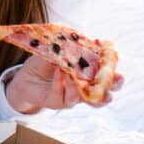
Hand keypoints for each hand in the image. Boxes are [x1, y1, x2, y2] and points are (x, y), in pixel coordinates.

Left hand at [5, 55, 123, 113]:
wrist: (25, 76)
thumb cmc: (46, 62)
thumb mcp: (58, 51)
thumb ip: (69, 48)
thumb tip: (82, 41)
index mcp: (88, 74)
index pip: (106, 72)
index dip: (111, 66)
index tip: (114, 56)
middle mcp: (84, 88)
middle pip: (105, 91)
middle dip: (113, 86)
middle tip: (117, 79)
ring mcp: (72, 97)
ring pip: (86, 98)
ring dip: (85, 87)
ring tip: (81, 76)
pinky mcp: (58, 102)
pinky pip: (63, 95)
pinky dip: (62, 82)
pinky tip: (60, 71)